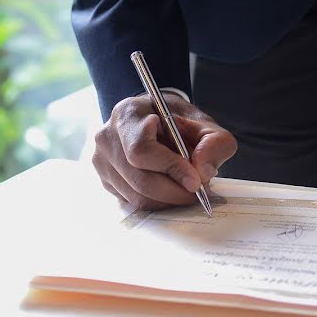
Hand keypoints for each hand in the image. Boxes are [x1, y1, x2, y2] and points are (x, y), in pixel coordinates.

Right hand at [92, 93, 237, 209]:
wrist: (159, 121)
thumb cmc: (179, 123)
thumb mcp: (205, 125)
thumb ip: (214, 144)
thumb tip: (202, 172)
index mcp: (128, 114)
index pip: (142, 149)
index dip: (170, 168)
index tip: (196, 180)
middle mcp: (108, 137)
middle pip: (140, 178)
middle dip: (175, 191)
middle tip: (199, 190)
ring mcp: (102, 161)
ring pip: (137, 196)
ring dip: (169, 199)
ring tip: (188, 187)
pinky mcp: (106, 181)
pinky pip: (134, 203)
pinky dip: (159, 202)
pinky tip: (172, 189)